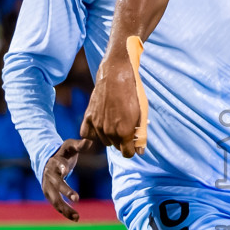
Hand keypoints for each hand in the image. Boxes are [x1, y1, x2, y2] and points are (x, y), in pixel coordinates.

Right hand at [42, 138, 96, 220]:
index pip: (57, 165)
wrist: (47, 161)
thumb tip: (90, 141)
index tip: (66, 171)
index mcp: (54, 162)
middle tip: (77, 199)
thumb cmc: (62, 153)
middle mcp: (49, 175)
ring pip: (54, 199)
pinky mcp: (49, 194)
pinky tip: (75, 218)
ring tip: (77, 217)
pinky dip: (64, 211)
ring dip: (65, 208)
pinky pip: (56, 204)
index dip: (61, 168)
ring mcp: (47, 186)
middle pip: (56, 185)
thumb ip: (79, 145)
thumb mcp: (69, 146)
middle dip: (66, 191)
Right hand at [81, 37, 148, 157]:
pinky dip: (93, 132)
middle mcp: (109, 132)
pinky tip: (101, 124)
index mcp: (124, 132)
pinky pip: (87, 135)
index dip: (132, 148)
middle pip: (116, 147)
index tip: (132, 140)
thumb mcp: (142, 114)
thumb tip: (140, 151)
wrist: (116, 75)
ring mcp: (97, 125)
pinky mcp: (88, 117)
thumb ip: (141, 134)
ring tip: (114, 120)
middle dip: (122, 140)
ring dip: (109, 135)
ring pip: (104, 141)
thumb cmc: (132, 93)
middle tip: (125, 125)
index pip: (128, 154)